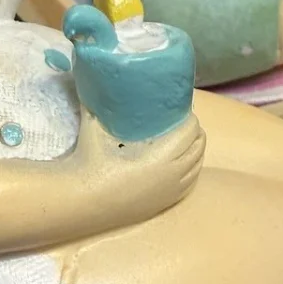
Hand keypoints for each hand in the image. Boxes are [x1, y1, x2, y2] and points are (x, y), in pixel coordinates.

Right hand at [76, 109, 205, 233]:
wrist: (84, 201)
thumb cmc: (90, 164)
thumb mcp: (94, 128)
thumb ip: (96, 104)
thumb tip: (92, 80)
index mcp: (162, 156)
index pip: (190, 130)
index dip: (187, 116)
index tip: (177, 108)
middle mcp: (173, 174)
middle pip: (199, 146)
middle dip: (193, 131)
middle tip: (178, 120)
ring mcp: (171, 191)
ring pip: (197, 165)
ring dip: (194, 149)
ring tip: (182, 138)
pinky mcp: (165, 203)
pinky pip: (190, 182)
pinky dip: (191, 168)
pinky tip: (181, 162)